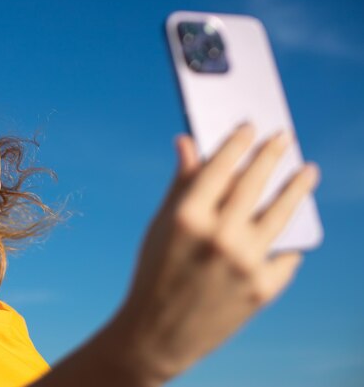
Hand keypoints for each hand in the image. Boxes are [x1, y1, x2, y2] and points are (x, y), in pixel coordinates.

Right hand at [110, 125, 319, 383]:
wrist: (157, 334)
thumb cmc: (154, 274)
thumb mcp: (161, 226)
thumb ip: (181, 183)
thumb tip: (187, 142)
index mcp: (187, 217)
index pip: (221, 166)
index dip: (237, 142)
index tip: (250, 127)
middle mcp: (219, 236)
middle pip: (254, 183)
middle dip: (271, 155)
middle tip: (284, 138)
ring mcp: (245, 264)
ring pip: (281, 214)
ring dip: (297, 188)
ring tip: (308, 171)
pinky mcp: (263, 289)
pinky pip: (284, 254)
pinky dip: (286, 242)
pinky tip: (291, 231)